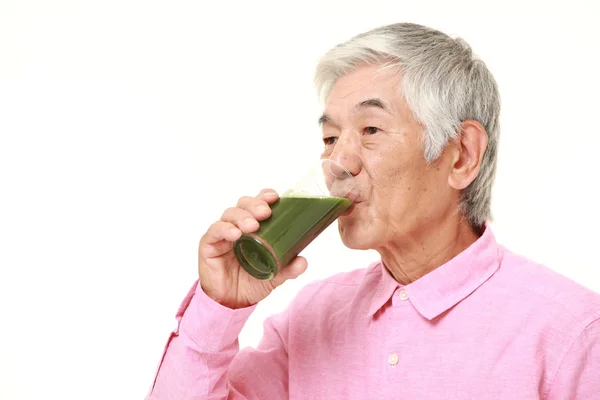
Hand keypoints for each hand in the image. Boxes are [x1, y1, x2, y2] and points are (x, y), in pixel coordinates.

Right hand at [198, 189, 307, 308]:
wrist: (231, 302)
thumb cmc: (250, 282)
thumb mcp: (274, 276)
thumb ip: (288, 269)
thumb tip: (302, 261)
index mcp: (254, 228)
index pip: (258, 204)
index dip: (265, 196)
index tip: (275, 197)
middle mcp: (237, 226)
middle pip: (243, 204)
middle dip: (255, 204)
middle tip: (265, 212)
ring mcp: (222, 234)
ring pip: (229, 214)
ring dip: (242, 216)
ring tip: (252, 226)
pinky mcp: (209, 244)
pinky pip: (214, 231)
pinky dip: (224, 229)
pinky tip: (235, 234)